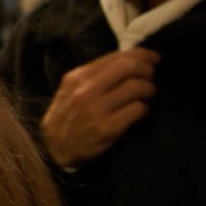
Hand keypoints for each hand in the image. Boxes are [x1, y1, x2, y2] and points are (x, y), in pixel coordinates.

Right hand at [40, 48, 158, 168]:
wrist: (52, 150)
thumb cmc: (66, 118)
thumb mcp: (70, 91)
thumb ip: (93, 76)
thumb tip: (129, 61)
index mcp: (77, 78)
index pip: (116, 57)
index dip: (141, 54)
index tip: (154, 58)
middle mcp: (85, 91)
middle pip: (129, 68)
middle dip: (147, 70)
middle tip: (151, 77)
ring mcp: (95, 110)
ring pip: (136, 87)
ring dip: (148, 90)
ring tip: (147, 96)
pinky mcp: (106, 129)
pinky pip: (137, 110)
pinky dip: (144, 109)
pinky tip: (141, 112)